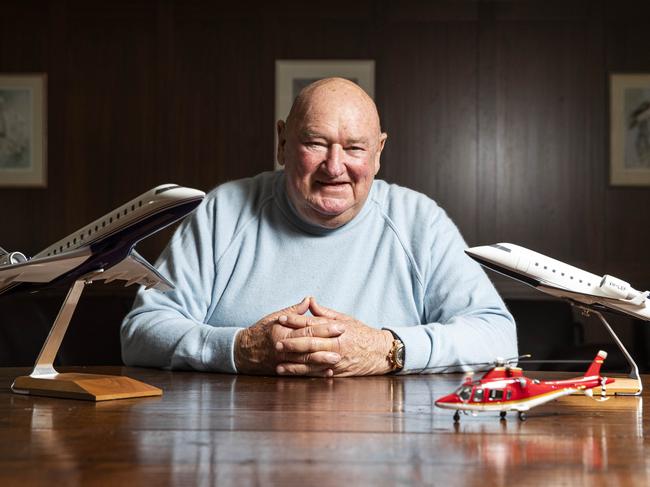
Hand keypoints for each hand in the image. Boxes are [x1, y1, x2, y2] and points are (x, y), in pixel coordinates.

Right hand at [234, 297, 343, 375]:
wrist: (243, 351)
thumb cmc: (261, 332)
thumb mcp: (275, 317)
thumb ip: (294, 310)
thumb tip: (309, 300)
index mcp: (282, 331)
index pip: (307, 329)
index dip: (324, 328)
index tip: (339, 326)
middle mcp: (282, 347)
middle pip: (308, 346)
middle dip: (326, 345)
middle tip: (343, 345)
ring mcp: (282, 361)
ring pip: (305, 362)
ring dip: (322, 361)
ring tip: (337, 360)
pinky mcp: (283, 371)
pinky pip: (301, 373)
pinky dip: (315, 373)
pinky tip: (327, 372)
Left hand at [275, 298, 394, 376]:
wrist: (380, 353)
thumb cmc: (362, 334)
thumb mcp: (345, 319)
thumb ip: (325, 313)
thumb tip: (309, 302)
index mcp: (337, 329)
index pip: (313, 323)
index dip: (296, 320)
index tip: (281, 318)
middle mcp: (337, 344)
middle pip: (310, 343)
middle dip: (292, 342)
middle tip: (276, 342)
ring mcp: (337, 359)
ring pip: (312, 361)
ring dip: (294, 362)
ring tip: (278, 362)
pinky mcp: (337, 372)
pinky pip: (317, 374)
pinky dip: (303, 374)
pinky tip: (291, 373)